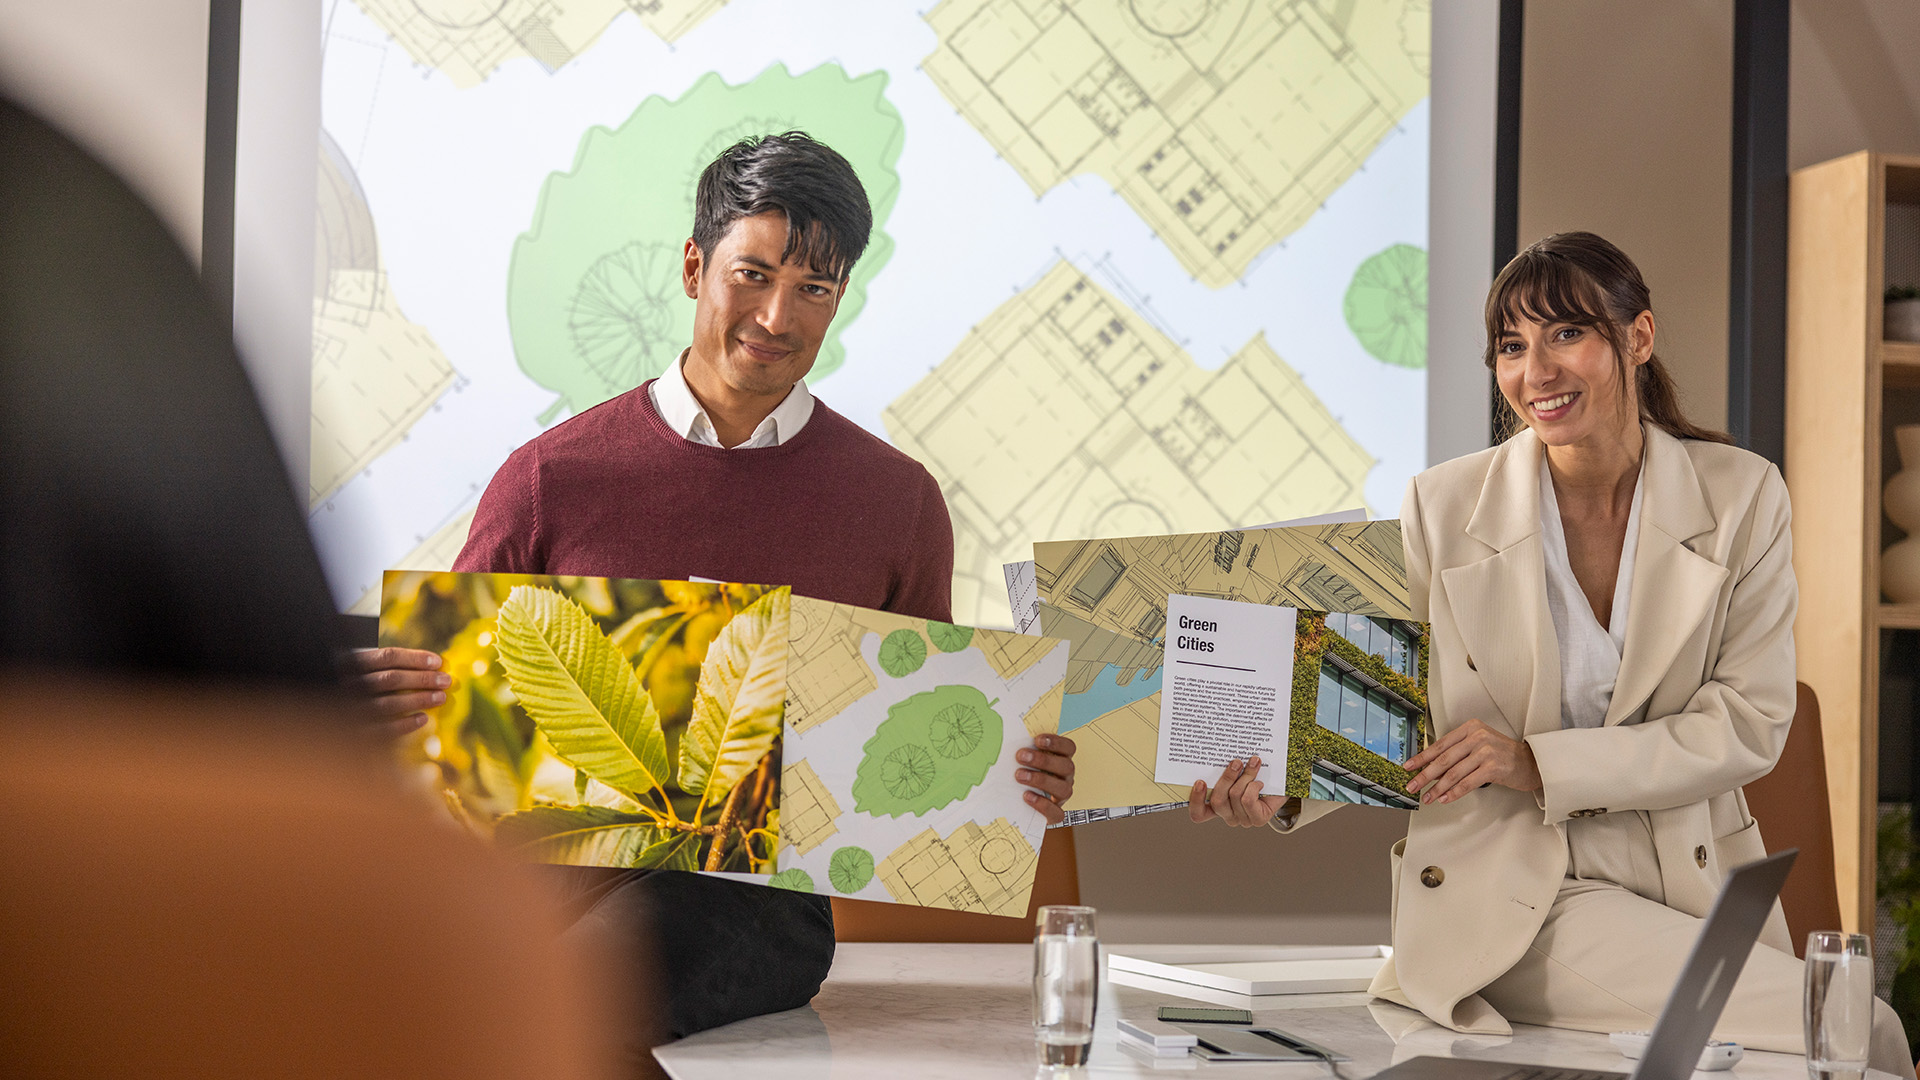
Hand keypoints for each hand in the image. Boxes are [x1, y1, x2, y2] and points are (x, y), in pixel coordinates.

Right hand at [343, 647, 448, 735]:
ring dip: (419, 700)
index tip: (438, 662)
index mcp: (350, 663)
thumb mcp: (362, 669)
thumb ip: (389, 666)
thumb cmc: (355, 686)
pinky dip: (405, 724)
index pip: (388, 656)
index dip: (415, 658)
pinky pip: (383, 730)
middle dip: (423, 679)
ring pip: (389, 704)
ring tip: (440, 698)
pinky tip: (423, 719)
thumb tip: (433, 666)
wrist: (324, 719)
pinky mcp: (353, 734)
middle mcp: (347, 685)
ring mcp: (349, 710)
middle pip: (391, 679)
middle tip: (446, 681)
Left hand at [1015, 733, 1076, 824]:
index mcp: (1061, 759)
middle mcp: (1065, 777)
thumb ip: (1021, 750)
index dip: (1056, 742)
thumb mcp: (1022, 760)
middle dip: (1043, 760)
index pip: (1069, 748)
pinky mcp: (1055, 814)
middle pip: (1066, 766)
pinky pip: (1057, 813)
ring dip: (1041, 780)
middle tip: (1020, 756)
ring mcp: (1061, 796)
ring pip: (1064, 789)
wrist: (1016, 804)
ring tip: (1019, 776)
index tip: (1037, 739)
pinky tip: (1026, 796)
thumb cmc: (1020, 773)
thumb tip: (1002, 737)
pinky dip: (1043, 804)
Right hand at [1187, 756, 1296, 827]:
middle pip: (1217, 801)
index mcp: (1217, 806)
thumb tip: (1216, 749)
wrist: (1282, 782)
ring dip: (1246, 776)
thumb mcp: (1236, 770)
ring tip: (1254, 764)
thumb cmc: (1258, 775)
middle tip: (1236, 762)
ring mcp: (1242, 819)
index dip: (1196, 800)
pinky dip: (1254, 786)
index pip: (1198, 814)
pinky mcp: (1258, 819)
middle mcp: (1228, 815)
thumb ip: (1223, 767)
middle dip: (1227, 777)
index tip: (1200, 781)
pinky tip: (1260, 782)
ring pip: (1234, 796)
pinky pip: (1248, 800)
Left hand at [1404, 717, 1540, 803]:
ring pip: (1453, 773)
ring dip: (1437, 788)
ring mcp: (1485, 752)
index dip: (1422, 758)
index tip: (1409, 767)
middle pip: (1443, 759)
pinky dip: (1454, 793)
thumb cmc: (1502, 754)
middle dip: (1424, 775)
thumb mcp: (1479, 744)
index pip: (1440, 745)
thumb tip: (1431, 767)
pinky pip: (1467, 783)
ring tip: (1427, 797)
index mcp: (1470, 728)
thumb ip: (1458, 751)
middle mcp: (1477, 737)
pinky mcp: (1493, 767)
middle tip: (1412, 785)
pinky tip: (1445, 798)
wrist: (1531, 762)